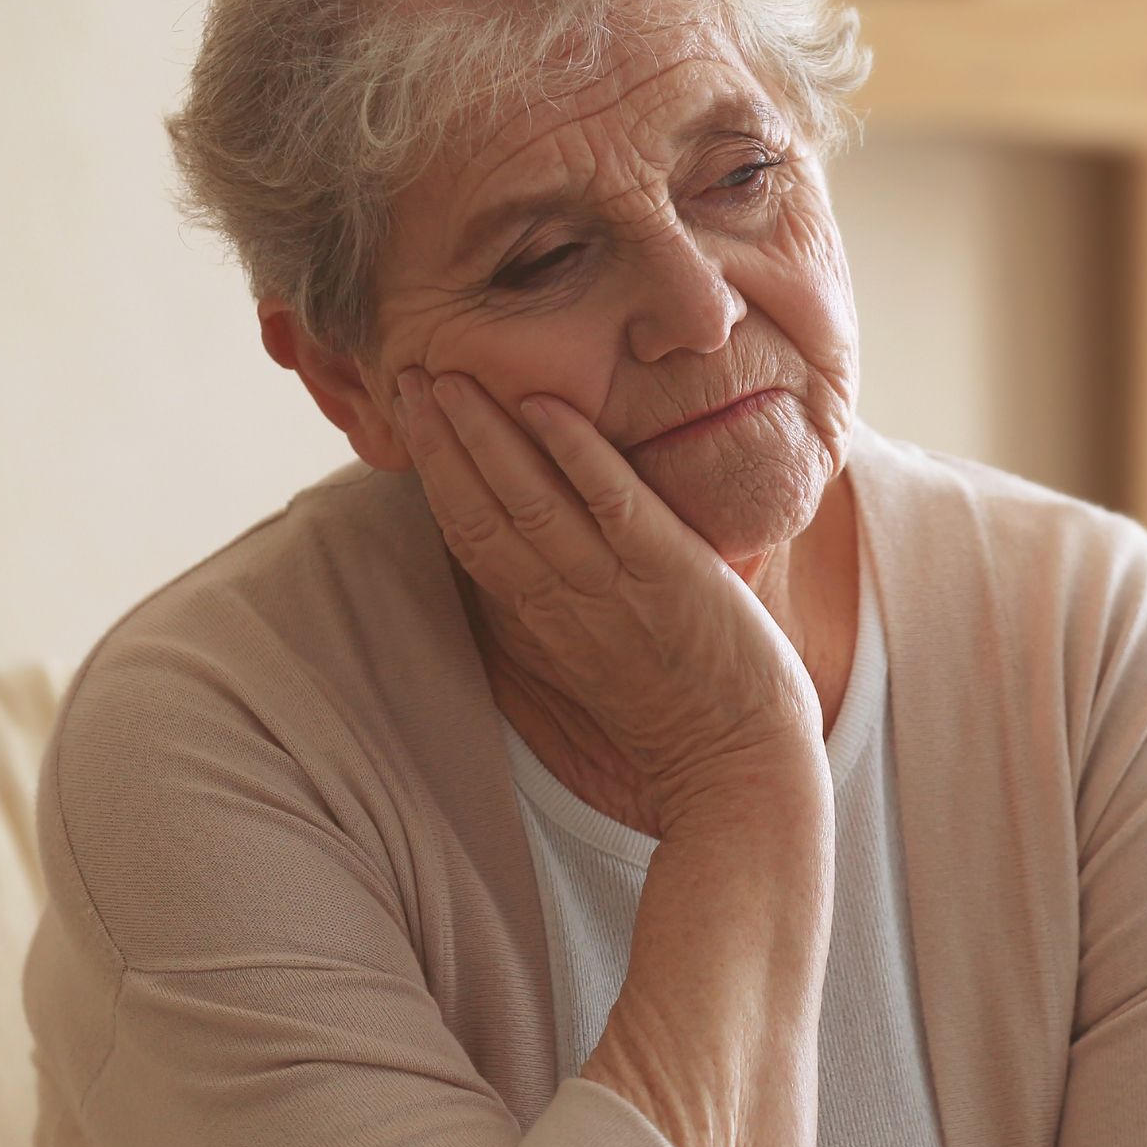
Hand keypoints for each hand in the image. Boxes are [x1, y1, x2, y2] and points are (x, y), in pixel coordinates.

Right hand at [395, 364, 823, 828]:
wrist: (738, 769)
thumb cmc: (683, 715)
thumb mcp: (602, 658)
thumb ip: (570, 606)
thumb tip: (545, 556)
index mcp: (545, 622)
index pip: (471, 538)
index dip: (435, 476)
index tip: (412, 419)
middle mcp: (565, 603)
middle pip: (482, 512)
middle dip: (441, 442)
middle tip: (408, 376)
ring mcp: (615, 587)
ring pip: (531, 501)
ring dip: (487, 435)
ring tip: (452, 378)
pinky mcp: (670, 574)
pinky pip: (613, 504)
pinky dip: (577, 453)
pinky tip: (545, 406)